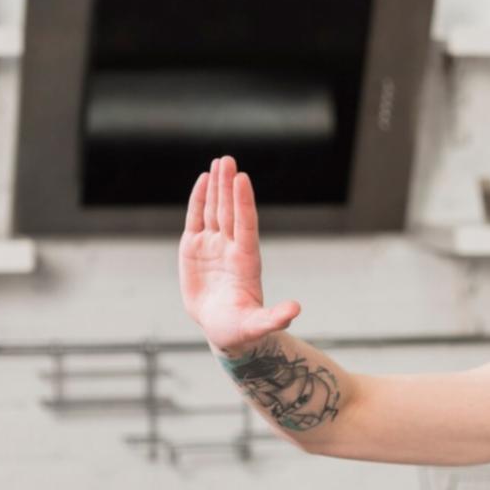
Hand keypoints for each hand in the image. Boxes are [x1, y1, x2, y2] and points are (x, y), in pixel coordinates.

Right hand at [178, 156, 300, 354]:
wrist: (223, 329)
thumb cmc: (242, 329)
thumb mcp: (258, 326)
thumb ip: (275, 318)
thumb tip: (295, 310)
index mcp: (247, 261)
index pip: (245, 225)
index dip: (243, 203)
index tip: (242, 179)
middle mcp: (231, 248)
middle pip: (230, 211)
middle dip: (228, 186)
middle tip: (228, 159)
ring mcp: (213, 246)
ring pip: (214, 210)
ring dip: (217, 186)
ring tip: (219, 162)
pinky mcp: (194, 249)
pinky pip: (196, 219)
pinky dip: (199, 200)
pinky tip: (204, 179)